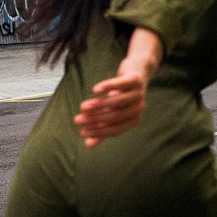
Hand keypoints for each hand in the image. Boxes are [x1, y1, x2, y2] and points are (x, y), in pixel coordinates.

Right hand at [74, 27, 163, 147]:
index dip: (98, 132)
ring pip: (117, 102)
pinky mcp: (135, 79)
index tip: (82, 132)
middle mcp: (139, 108)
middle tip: (77, 120)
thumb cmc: (122, 95)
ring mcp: (138, 93)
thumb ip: (102, 127)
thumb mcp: (111, 111)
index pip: (115, 129)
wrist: (137, 71)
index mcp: (134, 119)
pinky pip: (121, 84)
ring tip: (83, 107)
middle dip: (95, 119)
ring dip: (99, 105)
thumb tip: (87, 145)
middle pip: (115, 116)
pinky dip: (108, 87)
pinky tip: (94, 90)